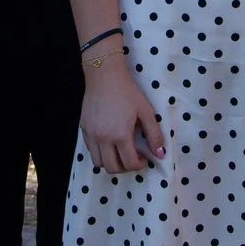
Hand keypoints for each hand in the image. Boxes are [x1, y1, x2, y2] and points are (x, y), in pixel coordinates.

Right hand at [81, 59, 165, 174]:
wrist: (104, 76)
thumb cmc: (127, 92)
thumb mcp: (145, 111)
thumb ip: (154, 135)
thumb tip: (160, 154)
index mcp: (120, 135)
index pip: (129, 163)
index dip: (139, 166)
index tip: (144, 159)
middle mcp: (103, 139)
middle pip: (112, 168)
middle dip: (125, 168)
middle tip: (132, 158)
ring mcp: (91, 135)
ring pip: (98, 163)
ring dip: (110, 162)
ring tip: (119, 153)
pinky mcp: (84, 130)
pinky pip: (91, 150)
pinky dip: (100, 152)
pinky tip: (109, 142)